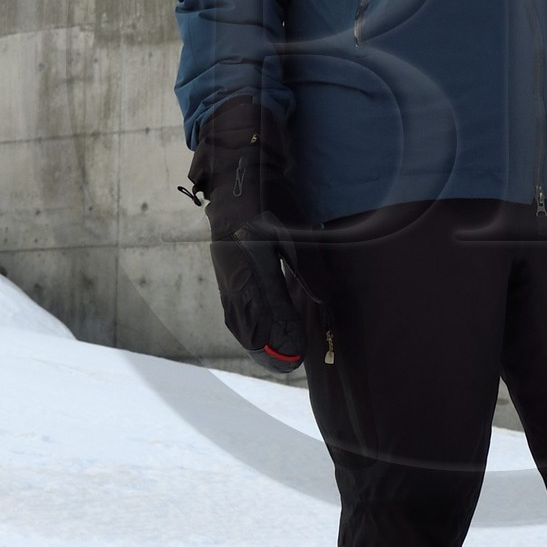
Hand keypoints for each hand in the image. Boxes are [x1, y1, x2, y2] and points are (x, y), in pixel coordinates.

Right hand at [187, 98, 305, 369]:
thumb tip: (321, 301)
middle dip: (267, 349)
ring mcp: (226, 276)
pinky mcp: (225, 274)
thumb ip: (306, 268)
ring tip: (277, 359)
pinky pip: (232, 310)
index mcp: (251, 265)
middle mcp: (234, 275)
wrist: (238, 178)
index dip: (280, 339)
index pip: (264, 315)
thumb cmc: (271, 202)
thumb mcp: (294, 232)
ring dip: (255, 342)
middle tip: (290, 367)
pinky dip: (246, 327)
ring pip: (237, 320)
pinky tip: (260, 336)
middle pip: (246, 325)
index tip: (297, 357)